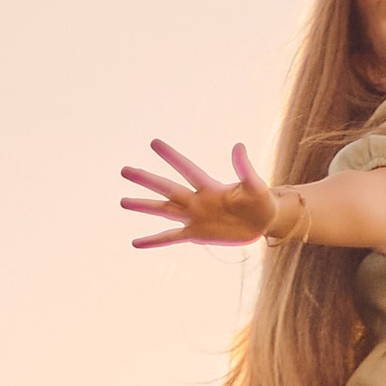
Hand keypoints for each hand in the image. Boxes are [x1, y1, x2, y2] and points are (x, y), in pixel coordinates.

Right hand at [121, 138, 281, 249]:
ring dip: (144, 206)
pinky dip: (155, 240)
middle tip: (124, 170)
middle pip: (167, 188)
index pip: (187, 169)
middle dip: (147, 180)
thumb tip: (238, 146)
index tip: (154, 143)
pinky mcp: (196, 235)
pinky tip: (136, 242)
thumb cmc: (260, 200)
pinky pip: (172, 238)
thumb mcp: (256, 185)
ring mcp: (194, 218)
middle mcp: (196, 200)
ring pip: (164, 211)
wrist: (262, 221)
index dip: (172, 157)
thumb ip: (245, 169)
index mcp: (209, 187)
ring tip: (122, 202)